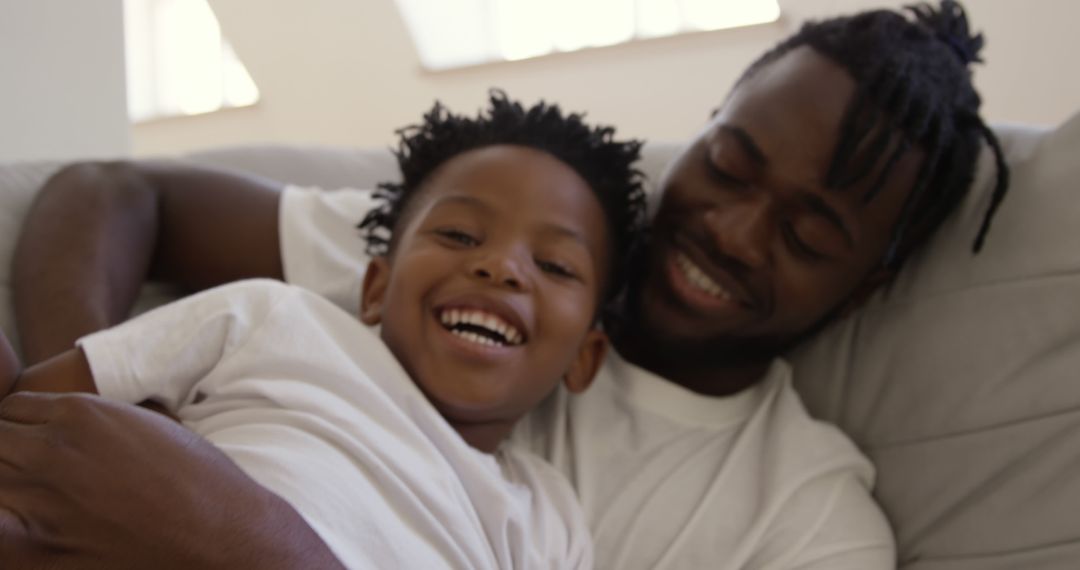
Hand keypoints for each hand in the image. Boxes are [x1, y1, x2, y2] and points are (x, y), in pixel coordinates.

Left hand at [0, 392, 341, 568]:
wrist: (220, 532)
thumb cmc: (197, 480)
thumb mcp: (147, 426)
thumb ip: (95, 423)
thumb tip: (64, 430)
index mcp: (81, 413)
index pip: (12, 409)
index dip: (21, 426)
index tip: (33, 442)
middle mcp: (54, 450)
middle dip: (8, 451)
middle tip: (36, 470)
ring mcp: (43, 500)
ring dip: (6, 481)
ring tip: (38, 496)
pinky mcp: (38, 547)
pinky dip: (3, 520)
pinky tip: (24, 524)